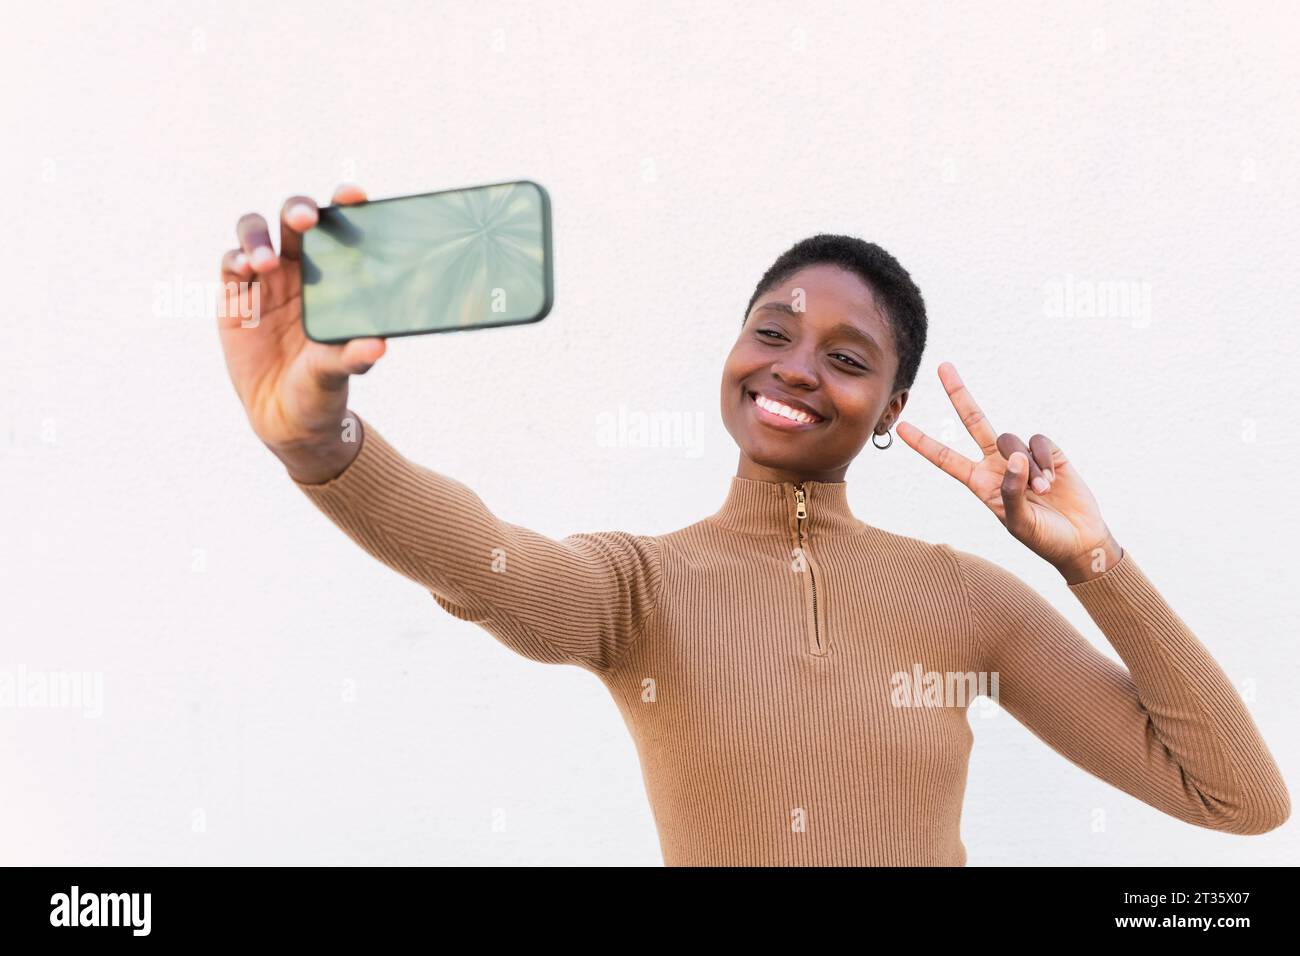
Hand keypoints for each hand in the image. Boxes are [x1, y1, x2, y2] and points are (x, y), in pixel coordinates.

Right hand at [216, 184, 384, 482]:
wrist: (287, 419)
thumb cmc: (322, 389)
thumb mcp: (340, 372)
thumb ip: (355, 356)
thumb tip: (378, 344)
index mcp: (334, 276)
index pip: (338, 228)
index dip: (344, 204)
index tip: (355, 196)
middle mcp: (299, 269)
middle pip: (292, 219)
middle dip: (298, 210)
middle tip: (305, 221)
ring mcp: (265, 281)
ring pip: (254, 233)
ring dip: (257, 237)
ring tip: (265, 263)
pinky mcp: (235, 298)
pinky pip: (230, 265)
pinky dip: (236, 259)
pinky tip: (246, 270)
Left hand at [896, 362, 1121, 582]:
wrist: (1079, 540)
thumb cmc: (1043, 537)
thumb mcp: (1019, 522)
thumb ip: (1011, 492)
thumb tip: (1013, 459)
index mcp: (980, 483)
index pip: (946, 459)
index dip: (925, 444)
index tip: (901, 429)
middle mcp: (996, 464)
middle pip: (973, 422)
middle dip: (959, 394)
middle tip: (943, 367)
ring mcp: (1021, 456)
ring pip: (1012, 439)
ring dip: (1027, 466)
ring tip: (1042, 492)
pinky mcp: (1048, 453)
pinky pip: (1038, 442)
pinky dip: (1044, 461)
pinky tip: (1053, 481)